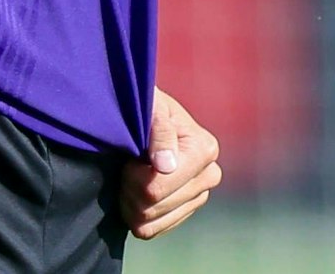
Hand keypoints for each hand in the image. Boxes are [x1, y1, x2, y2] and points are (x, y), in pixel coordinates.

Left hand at [120, 86, 220, 238]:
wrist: (145, 115)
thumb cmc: (145, 106)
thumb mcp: (150, 105)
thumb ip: (159, 130)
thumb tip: (166, 165)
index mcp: (204, 149)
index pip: (157, 185)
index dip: (133, 174)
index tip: (130, 155)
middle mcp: (209, 175)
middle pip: (152, 205)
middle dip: (129, 188)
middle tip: (125, 165)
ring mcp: (199, 196)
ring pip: (149, 221)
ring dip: (130, 201)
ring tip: (128, 176)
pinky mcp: (185, 210)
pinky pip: (152, 230)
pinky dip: (136, 215)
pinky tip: (135, 193)